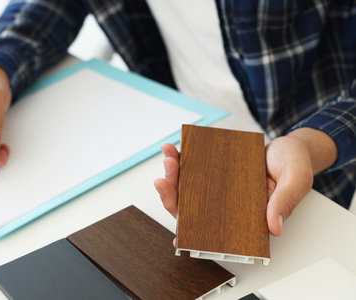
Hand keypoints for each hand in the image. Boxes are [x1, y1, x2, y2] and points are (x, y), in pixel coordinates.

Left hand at [154, 128, 336, 236]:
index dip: (197, 236)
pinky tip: (173, 150)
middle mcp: (228, 204)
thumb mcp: (296, 180)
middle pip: (194, 209)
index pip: (218, 231)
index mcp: (247, 216)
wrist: (291, 145)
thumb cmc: (295, 164)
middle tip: (165, 181)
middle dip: (174, 197)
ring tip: (168, 158)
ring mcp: (220, 187)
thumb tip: (274, 227)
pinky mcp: (215, 170)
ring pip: (189, 189)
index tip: (180, 235)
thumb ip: (285, 202)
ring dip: (173, 176)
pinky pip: (193, 168)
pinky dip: (181, 160)